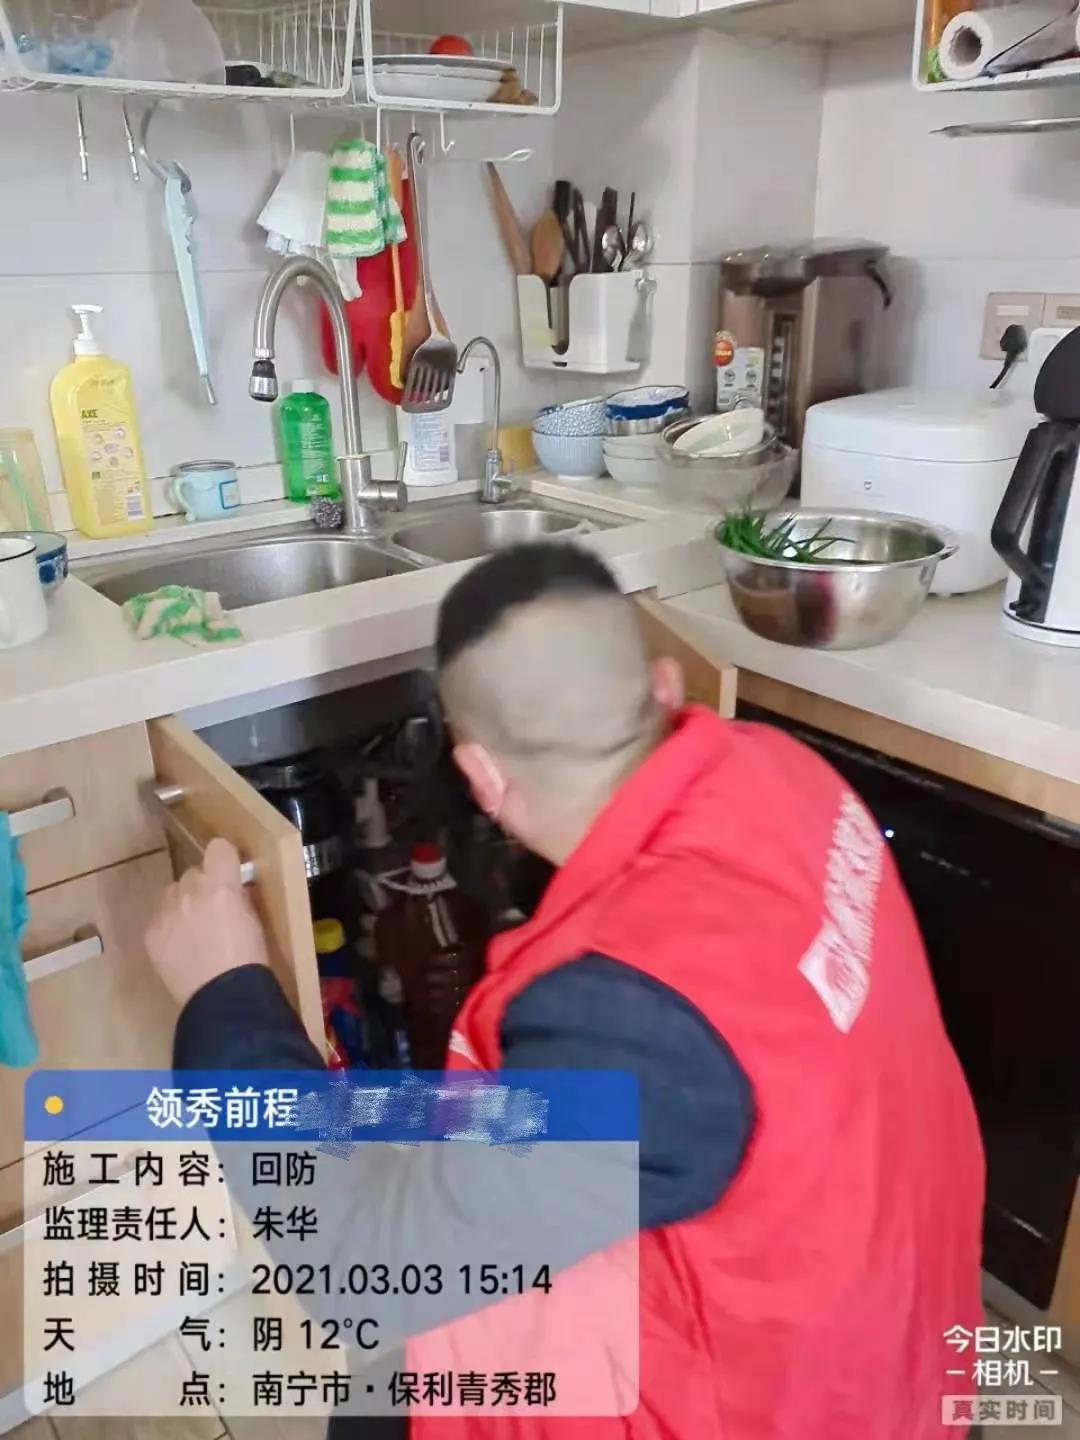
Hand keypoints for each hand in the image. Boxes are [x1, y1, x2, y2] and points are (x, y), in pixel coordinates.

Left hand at [145, 838, 270, 1008]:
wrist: (223, 997)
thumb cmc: (250, 958)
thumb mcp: (254, 920)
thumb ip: (240, 897)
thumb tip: (234, 889)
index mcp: (222, 885)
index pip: (218, 847)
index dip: (224, 859)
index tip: (229, 872)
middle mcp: (190, 891)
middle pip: (193, 873)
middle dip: (203, 887)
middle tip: (213, 912)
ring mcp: (166, 912)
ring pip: (172, 894)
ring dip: (183, 904)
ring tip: (194, 932)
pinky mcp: (151, 933)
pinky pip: (159, 918)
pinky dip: (169, 928)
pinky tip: (181, 949)